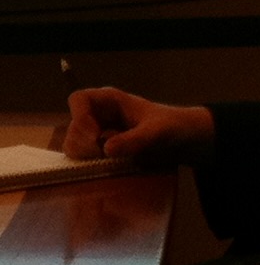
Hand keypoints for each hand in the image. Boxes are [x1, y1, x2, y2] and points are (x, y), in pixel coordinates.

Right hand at [64, 87, 214, 166]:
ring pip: (74, 143)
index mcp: (110, 100)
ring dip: (86, 155)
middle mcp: (99, 113)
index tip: (95, 135)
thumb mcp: (157, 132)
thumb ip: (136, 139)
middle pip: (73, 126)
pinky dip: (91, 162)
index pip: (79, 99)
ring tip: (109, 160)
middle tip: (103, 154)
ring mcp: (97, 130)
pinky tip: (109, 165)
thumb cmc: (171, 126)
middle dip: (83, 142)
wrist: (182, 138)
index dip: (79, 116)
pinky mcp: (100, 147)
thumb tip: (107, 149)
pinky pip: (85, 155)